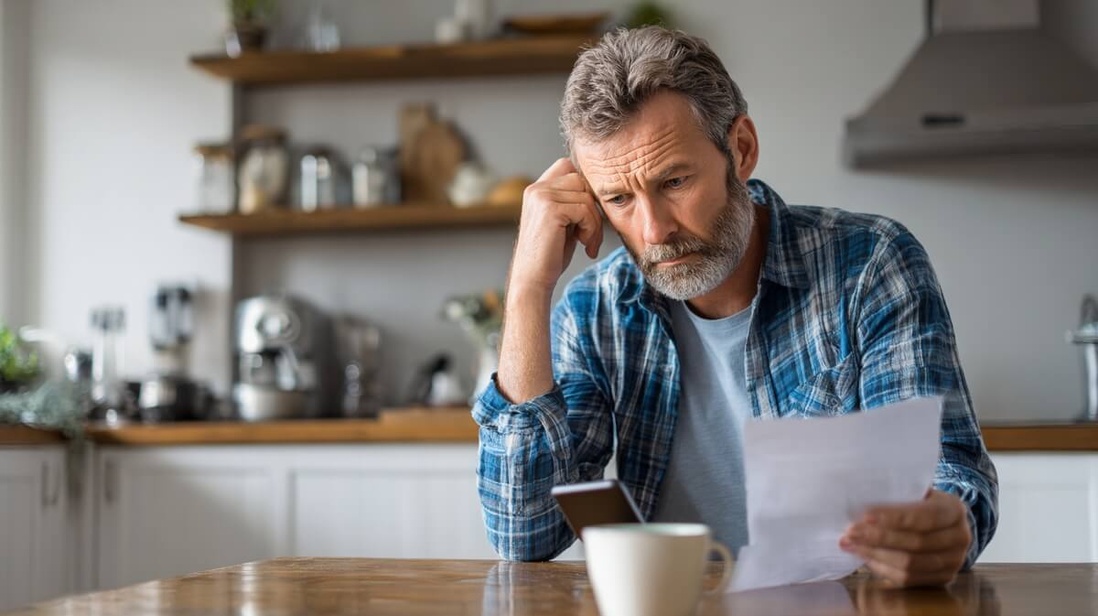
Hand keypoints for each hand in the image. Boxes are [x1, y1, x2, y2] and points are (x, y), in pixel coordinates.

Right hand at [507, 158, 602, 294]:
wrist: (533, 280)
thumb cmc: (550, 255)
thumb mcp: (563, 222)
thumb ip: (573, 202)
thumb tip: (599, 190)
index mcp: (537, 189)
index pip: (568, 167)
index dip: (584, 188)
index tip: (587, 216)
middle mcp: (536, 189)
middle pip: (581, 180)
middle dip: (593, 207)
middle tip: (591, 235)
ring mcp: (541, 197)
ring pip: (586, 195)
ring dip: (595, 222)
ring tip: (588, 243)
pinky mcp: (550, 209)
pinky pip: (585, 210)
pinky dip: (592, 229)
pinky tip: (585, 246)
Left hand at [840, 490, 970, 586]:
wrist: (945, 525)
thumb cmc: (923, 503)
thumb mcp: (918, 491)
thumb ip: (897, 494)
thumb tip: (859, 496)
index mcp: (954, 510)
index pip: (923, 517)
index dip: (894, 518)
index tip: (864, 516)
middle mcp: (960, 537)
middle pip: (915, 543)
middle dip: (878, 538)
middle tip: (850, 532)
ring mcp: (953, 562)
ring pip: (910, 564)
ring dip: (875, 555)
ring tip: (851, 544)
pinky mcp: (942, 578)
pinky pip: (908, 579)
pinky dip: (883, 568)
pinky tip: (865, 556)